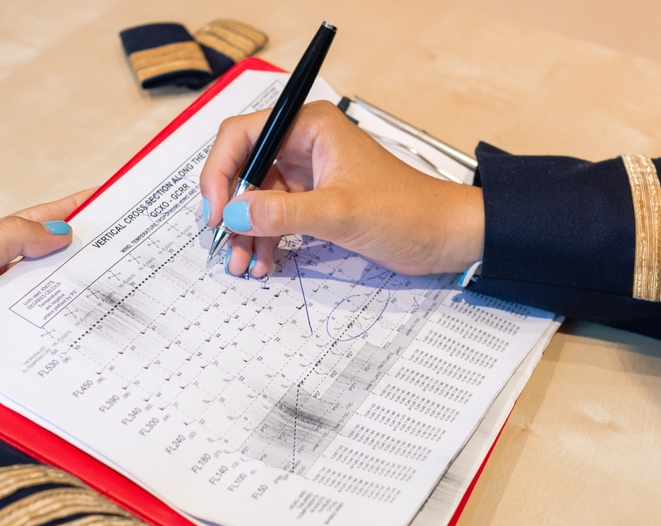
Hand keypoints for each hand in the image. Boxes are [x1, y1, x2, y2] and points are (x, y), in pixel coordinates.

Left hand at [0, 189, 95, 414]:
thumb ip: (11, 235)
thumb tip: (59, 232)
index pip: (33, 222)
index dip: (68, 210)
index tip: (103, 199)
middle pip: (46, 255)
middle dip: (82, 246)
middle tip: (123, 241)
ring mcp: (1, 309)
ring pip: (50, 288)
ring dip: (80, 283)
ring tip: (117, 277)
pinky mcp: (10, 337)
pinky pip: (47, 320)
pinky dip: (69, 314)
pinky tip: (88, 315)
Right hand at [200, 100, 483, 276]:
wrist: (446, 236)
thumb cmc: (408, 211)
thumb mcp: (340, 213)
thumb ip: (283, 212)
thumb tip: (233, 213)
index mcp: (310, 126)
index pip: (243, 135)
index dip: (220, 171)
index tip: (214, 210)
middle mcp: (305, 143)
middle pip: (245, 168)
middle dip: (232, 208)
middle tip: (224, 244)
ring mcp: (310, 173)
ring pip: (258, 197)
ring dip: (247, 230)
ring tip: (243, 264)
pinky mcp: (317, 199)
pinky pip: (277, 215)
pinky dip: (267, 238)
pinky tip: (265, 262)